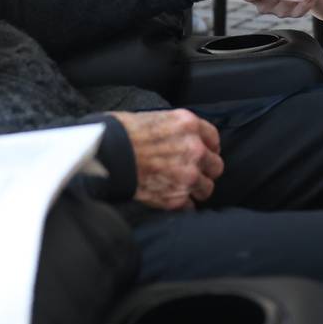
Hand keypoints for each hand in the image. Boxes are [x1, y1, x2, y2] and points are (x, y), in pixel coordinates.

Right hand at [108, 109, 223, 209]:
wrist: (107, 154)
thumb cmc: (122, 133)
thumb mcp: (154, 117)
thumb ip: (174, 130)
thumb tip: (177, 139)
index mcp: (189, 125)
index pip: (213, 138)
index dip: (209, 147)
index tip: (204, 152)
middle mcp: (195, 149)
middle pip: (216, 166)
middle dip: (205, 170)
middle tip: (192, 172)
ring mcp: (188, 175)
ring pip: (207, 188)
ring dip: (196, 189)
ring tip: (180, 188)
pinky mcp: (176, 198)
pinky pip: (190, 207)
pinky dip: (181, 205)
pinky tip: (169, 198)